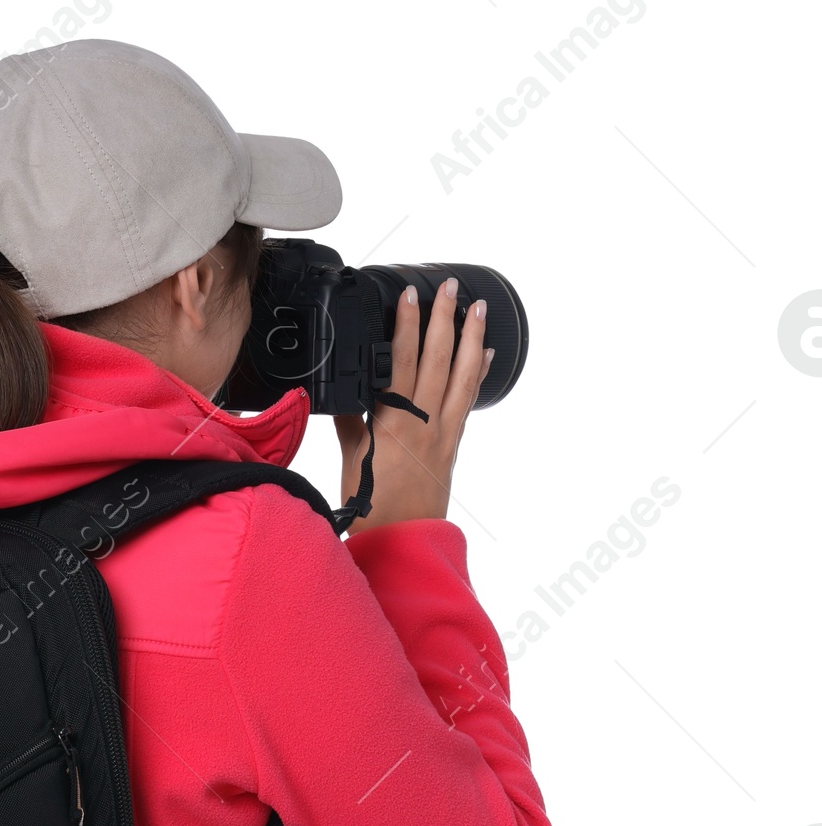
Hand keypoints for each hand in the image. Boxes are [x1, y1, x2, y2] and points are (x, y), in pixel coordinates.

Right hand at [333, 279, 493, 533]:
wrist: (403, 537)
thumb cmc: (374, 505)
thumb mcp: (352, 460)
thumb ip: (351, 423)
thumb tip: (340, 395)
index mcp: (393, 422)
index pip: (400, 361)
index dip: (405, 326)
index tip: (409, 296)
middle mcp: (424, 421)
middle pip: (437, 358)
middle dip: (444, 319)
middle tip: (451, 288)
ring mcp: (444, 430)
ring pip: (462, 374)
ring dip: (471, 338)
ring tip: (478, 308)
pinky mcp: (453, 441)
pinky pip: (469, 398)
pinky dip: (477, 373)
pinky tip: (484, 353)